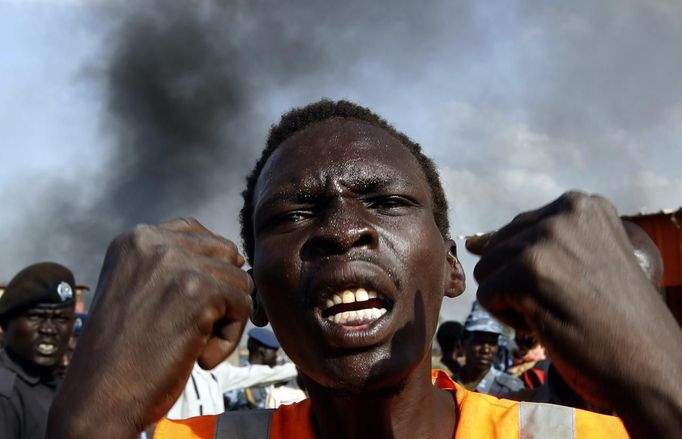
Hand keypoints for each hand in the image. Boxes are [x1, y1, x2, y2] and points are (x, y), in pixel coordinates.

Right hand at [48, 219, 252, 437]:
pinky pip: (243, 306)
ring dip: (225, 318)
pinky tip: (198, 357)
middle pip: (225, 254)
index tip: (189, 306)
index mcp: (135, 238)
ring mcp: (176, 264)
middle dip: (221, 293)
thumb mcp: (138, 289)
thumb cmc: (124, 352)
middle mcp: (153, 242)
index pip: (198, 234)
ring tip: (192, 343)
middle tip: (193, 328)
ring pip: (239, 280)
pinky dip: (228, 339)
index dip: (207, 271)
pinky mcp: (199, 290)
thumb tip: (238, 256)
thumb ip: (176, 265)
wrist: (100, 397)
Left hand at [467, 192, 681, 437]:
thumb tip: (470, 242)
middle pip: (499, 247)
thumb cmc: (614, 317)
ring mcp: (545, 241)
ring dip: (512, 299)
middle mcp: (564, 213)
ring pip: (487, 270)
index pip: (519, 230)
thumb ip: (529, 242)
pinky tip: (546, 323)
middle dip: (519, 282)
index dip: (533, 268)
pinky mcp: (527, 273)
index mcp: (582, 205)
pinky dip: (507, 318)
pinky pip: (485, 295)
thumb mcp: (580, 260)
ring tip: (556, 310)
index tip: (575, 285)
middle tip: (567, 301)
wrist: (647, 365)